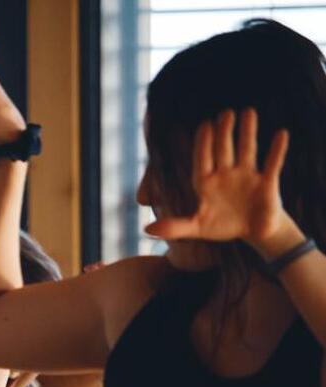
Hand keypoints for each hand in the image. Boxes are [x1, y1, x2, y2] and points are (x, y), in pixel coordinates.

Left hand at [144, 108, 300, 257]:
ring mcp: (247, 177)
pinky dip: (276, 151)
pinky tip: (281, 133)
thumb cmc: (222, 225)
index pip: (203, 159)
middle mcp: (226, 175)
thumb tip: (147, 229)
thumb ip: (174, 227)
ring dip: (247, 133)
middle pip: (224, 150)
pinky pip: (272, 164)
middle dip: (224, 132)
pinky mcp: (267, 183)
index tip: (204, 125)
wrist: (252, 232)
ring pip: (247, 150)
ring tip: (248, 112)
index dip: (203, 144)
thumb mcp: (197, 227)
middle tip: (225, 112)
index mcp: (206, 183)